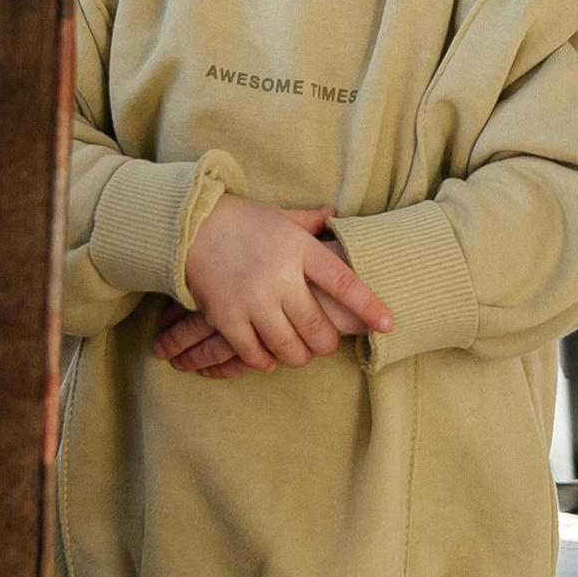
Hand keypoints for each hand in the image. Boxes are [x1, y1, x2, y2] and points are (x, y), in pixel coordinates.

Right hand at [163, 199, 394, 371]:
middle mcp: (280, 276)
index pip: (343, 282)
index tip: (389, 324)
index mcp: (299, 249)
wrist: (189, 225)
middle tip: (327, 344)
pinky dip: (264, 361)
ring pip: (288, 346)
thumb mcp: (280, 216)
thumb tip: (335, 215)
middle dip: (327, 343)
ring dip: (298, 356)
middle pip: (317, 326)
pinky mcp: (226, 316)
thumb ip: (310, 222)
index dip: (368, 306)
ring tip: (300, 354)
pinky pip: (253, 352)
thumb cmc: (241, 220)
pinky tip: (269, 359)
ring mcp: (253, 299)